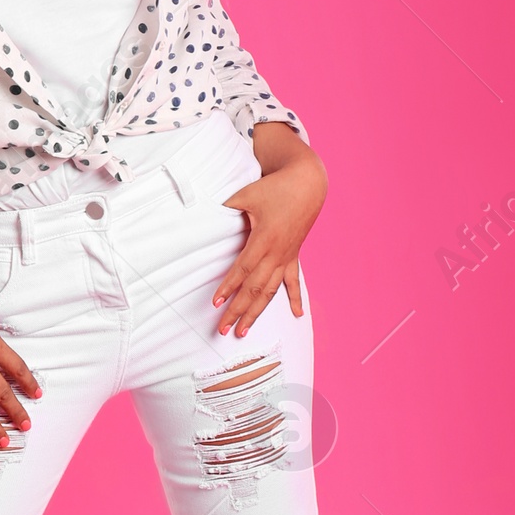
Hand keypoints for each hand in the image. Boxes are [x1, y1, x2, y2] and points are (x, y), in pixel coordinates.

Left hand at [212, 137, 327, 336]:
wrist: (308, 183)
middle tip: (223, 330)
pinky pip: (294, 281)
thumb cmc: (275, 187)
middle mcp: (277, 253)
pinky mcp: (294, 256)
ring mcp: (287, 257)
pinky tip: (297, 315)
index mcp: (264, 239)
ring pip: (271, 292)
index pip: (242, 270)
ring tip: (244, 331)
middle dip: (238, 311)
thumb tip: (206, 218)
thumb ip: (226, 208)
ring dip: (257, 313)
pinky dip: (295, 298)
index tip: (216, 303)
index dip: (228, 287)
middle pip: (255, 289)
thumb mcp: (246, 195)